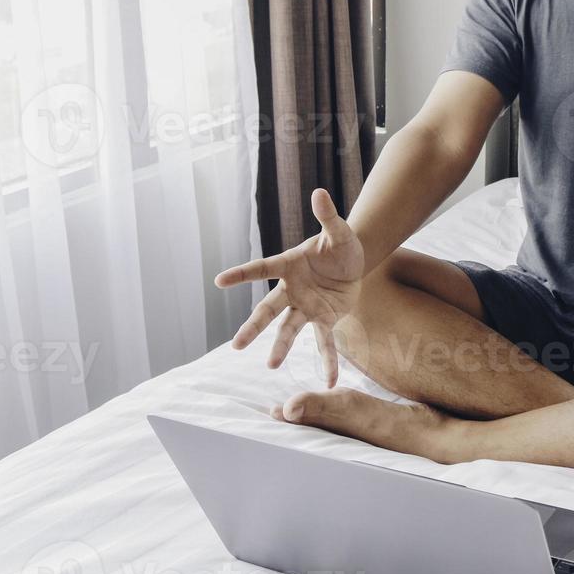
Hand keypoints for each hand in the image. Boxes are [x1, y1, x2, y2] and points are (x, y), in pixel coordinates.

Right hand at [214, 188, 364, 387]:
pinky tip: (328, 381)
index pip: (261, 269)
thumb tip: (320, 192)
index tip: (218, 281)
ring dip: (280, 347)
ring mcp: (306, 307)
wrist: (355, 263)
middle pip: (268, 310)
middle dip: (252, 327)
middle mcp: (292, 290)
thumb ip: (328, 216)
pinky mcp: (324, 319)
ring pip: (288, 330)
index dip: (241, 275)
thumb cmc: (340, 245)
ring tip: (269, 365)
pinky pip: (323, 343)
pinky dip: (327, 362)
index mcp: (289, 265)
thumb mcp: (339, 231)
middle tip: (236, 345)